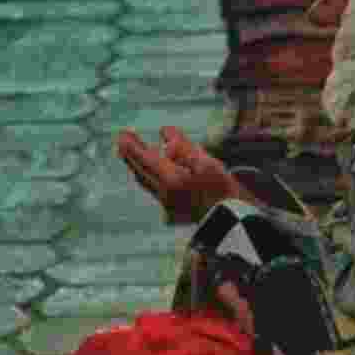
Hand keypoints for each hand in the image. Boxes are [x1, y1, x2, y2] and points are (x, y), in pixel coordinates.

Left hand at [116, 126, 237, 223]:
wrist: (231, 220)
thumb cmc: (222, 188)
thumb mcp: (206, 162)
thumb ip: (183, 147)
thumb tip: (165, 135)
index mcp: (172, 181)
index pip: (146, 160)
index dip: (133, 147)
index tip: (123, 135)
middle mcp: (164, 194)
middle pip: (142, 171)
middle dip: (131, 155)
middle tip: (122, 139)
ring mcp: (166, 205)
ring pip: (146, 181)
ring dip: (138, 165)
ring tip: (132, 151)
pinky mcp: (171, 211)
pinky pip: (155, 188)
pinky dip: (150, 175)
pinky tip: (151, 168)